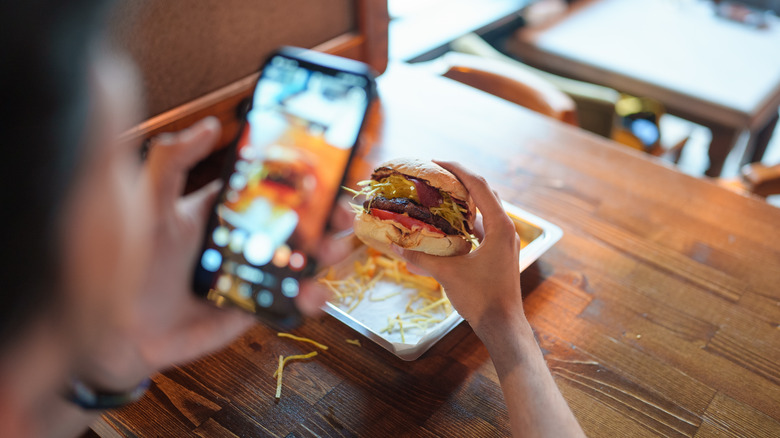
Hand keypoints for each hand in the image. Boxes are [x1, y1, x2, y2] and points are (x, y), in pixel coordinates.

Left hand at [75, 117, 342, 389]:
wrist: (121, 328)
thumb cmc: (129, 263)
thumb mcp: (148, 203)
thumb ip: (171, 160)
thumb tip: (210, 126)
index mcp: (227, 207)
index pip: (276, 182)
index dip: (307, 172)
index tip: (335, 161)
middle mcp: (248, 236)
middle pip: (304, 219)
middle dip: (332, 212)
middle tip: (343, 211)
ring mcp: (258, 271)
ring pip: (309, 257)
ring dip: (331, 251)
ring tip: (331, 250)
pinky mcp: (261, 305)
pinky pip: (297, 299)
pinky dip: (315, 296)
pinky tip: (311, 293)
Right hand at [392, 161, 524, 335]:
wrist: (502, 325)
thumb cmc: (481, 298)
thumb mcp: (448, 274)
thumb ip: (421, 257)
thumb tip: (395, 246)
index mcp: (500, 226)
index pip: (479, 185)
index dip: (458, 169)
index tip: (436, 161)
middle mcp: (506, 228)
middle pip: (484, 192)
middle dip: (460, 180)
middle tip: (436, 174)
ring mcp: (504, 241)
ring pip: (485, 209)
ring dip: (464, 199)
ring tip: (439, 194)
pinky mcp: (499, 252)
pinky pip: (483, 227)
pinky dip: (466, 220)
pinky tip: (448, 223)